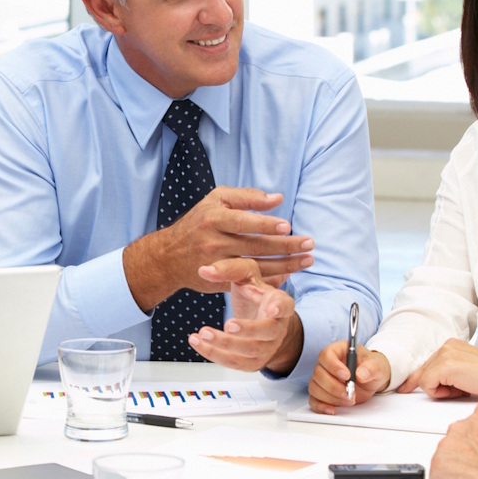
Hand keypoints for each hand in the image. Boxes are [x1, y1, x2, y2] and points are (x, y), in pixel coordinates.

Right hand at [122, 187, 314, 311]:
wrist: (168, 257)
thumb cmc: (198, 223)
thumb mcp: (215, 201)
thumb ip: (246, 197)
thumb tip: (277, 199)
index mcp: (213, 219)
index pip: (243, 222)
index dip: (266, 225)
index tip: (288, 226)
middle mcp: (214, 242)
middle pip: (255, 246)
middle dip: (285, 246)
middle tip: (309, 244)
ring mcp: (217, 265)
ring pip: (256, 266)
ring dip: (285, 265)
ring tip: (307, 260)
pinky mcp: (220, 281)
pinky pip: (249, 281)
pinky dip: (270, 279)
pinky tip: (289, 275)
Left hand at [186, 258, 301, 372]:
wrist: (258, 318)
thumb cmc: (253, 294)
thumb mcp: (246, 275)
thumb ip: (229, 269)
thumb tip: (204, 270)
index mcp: (280, 303)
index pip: (285, 306)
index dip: (280, 308)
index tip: (272, 309)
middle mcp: (277, 328)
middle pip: (267, 332)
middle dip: (247, 330)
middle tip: (228, 324)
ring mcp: (267, 347)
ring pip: (249, 351)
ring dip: (225, 344)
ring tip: (203, 333)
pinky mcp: (253, 362)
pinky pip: (234, 363)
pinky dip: (214, 354)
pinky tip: (197, 342)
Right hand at [308, 342, 389, 414]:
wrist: (372, 379)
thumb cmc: (371, 367)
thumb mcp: (378, 365)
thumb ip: (372, 368)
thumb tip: (361, 374)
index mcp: (337, 351)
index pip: (326, 355)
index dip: (333, 366)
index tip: (347, 376)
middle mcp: (326, 364)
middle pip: (318, 373)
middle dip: (334, 386)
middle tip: (350, 393)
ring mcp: (323, 379)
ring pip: (315, 387)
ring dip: (330, 397)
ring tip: (349, 400)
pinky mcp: (323, 393)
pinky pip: (314, 400)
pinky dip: (321, 406)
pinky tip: (332, 410)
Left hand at [398, 339, 477, 398]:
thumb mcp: (466, 374)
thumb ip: (448, 374)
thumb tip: (431, 383)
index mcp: (453, 345)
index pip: (428, 364)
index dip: (416, 378)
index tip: (405, 388)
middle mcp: (447, 345)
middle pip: (425, 372)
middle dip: (435, 386)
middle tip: (461, 389)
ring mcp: (445, 354)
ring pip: (425, 380)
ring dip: (444, 390)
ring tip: (465, 387)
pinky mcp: (445, 366)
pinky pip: (428, 386)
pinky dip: (441, 393)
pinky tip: (460, 390)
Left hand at [429, 416, 477, 478]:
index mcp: (475, 421)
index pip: (460, 436)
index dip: (468, 453)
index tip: (475, 460)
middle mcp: (458, 429)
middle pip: (449, 449)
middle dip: (459, 462)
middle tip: (477, 473)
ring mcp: (447, 446)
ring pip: (442, 463)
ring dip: (453, 473)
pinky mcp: (441, 464)